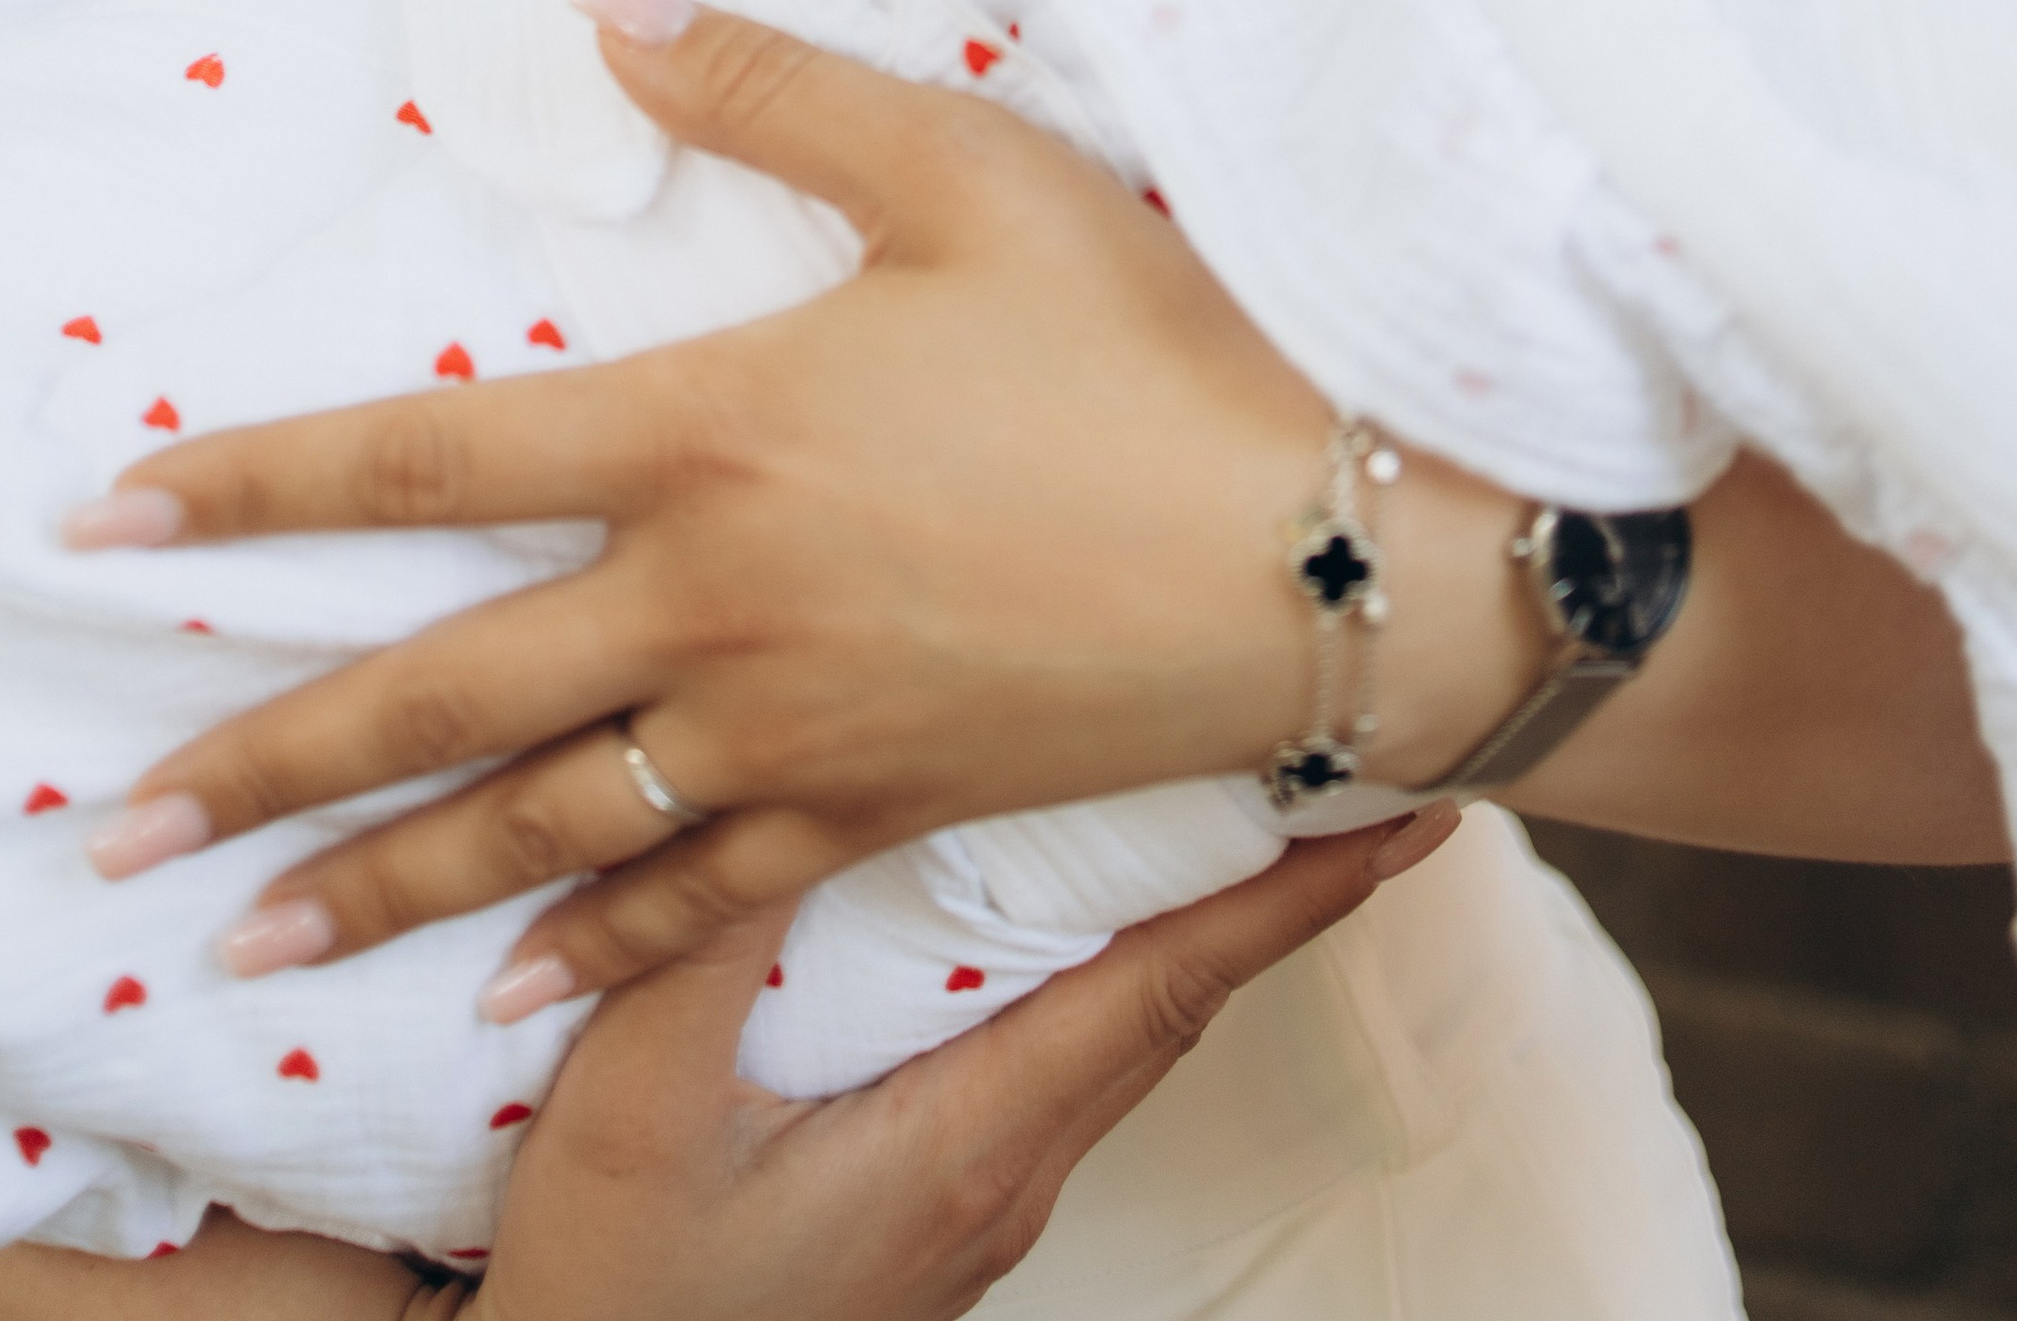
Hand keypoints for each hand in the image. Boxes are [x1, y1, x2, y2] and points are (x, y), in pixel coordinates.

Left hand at [72, 5, 1527, 1007]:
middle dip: (263, 764)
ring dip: (381, 890)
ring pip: (541, 826)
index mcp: (715, 430)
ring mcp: (794, 726)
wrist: (1324, 544)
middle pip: (442, 692)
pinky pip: (700, 902)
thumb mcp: (961, 166)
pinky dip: (591, 954)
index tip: (116, 522)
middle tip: (114, 834)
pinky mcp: (882, 804)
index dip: (259, 490)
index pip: (433, 457)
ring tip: (248, 938)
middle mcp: (718, 601)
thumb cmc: (1147, 335)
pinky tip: (509, 996)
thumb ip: (764, 82)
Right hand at [460, 819, 1453, 1320]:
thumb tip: (790, 768)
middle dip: (1264, 878)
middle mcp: (1005, 1169)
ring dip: (1177, 912)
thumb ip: (706, 941)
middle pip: (1169, 994)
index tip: (1405, 814)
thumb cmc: (611, 1298)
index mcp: (972, 1141)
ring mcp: (974, 1192)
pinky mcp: (927, 1196)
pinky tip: (1056, 898)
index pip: (1173, 986)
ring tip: (1222, 790)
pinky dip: (1093, 958)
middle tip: (1327, 751)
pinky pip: (1047, 1049)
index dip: (1292, 896)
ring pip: (1114, 1022)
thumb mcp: (634, 1115)